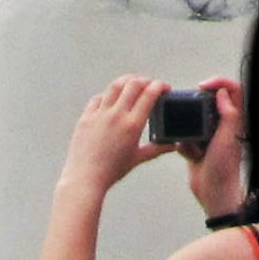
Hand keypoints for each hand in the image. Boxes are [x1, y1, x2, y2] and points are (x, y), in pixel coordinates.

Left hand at [62, 75, 160, 194]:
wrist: (85, 179)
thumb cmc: (112, 171)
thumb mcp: (137, 158)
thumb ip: (157, 149)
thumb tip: (173, 146)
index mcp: (132, 125)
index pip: (149, 94)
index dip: (160, 86)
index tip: (165, 87)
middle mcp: (116, 115)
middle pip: (134, 84)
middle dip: (146, 80)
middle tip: (150, 85)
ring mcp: (100, 114)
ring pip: (115, 86)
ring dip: (127, 81)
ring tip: (133, 84)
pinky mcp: (86, 117)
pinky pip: (98, 98)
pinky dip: (108, 95)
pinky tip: (112, 99)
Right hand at [182, 77, 248, 220]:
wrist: (213, 193)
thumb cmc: (225, 168)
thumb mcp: (228, 137)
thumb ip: (228, 113)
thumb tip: (222, 92)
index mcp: (235, 120)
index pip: (233, 91)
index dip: (220, 82)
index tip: (204, 85)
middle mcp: (223, 125)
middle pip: (209, 103)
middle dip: (198, 109)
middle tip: (191, 111)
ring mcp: (209, 136)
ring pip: (194, 121)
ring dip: (190, 132)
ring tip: (193, 144)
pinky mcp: (196, 147)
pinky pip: (184, 139)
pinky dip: (184, 146)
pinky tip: (190, 155)